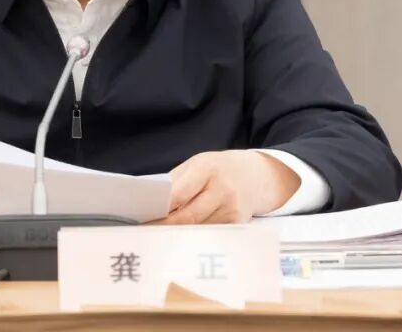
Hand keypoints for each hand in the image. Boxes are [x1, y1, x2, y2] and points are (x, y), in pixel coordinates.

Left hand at [151, 150, 300, 224]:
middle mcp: (222, 190)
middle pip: (188, 217)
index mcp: (207, 169)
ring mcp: (232, 209)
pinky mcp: (237, 225)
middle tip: (148, 234)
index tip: (144, 218)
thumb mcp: (198, 164)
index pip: (179, 194)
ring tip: (161, 236)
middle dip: (165, 227)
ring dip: (178, 234)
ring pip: (197, 229)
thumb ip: (177, 181)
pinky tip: (184, 238)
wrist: (257, 175)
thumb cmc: (221, 169)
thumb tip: (154, 203)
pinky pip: (210, 234)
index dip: (160, 209)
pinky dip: (195, 237)